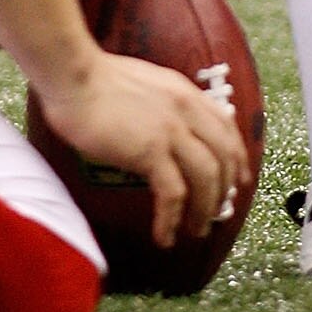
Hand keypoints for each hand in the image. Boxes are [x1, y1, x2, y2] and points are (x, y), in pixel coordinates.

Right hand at [37, 51, 247, 251]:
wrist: (72, 76)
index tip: (239, 178)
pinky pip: (174, 195)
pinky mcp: (150, 151)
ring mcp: (171, 130)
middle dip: (225, 190)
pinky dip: (173, 220)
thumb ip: (160, 103)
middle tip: (216, 212)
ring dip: (205, 210)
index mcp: (183, 92)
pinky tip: (164, 235)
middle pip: (224, 156)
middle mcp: (185, 109)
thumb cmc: (93, 78)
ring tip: (194, 231)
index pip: (226, 126)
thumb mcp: (142, 82)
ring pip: (207, 178)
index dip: (237, 157)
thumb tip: (160, 127)